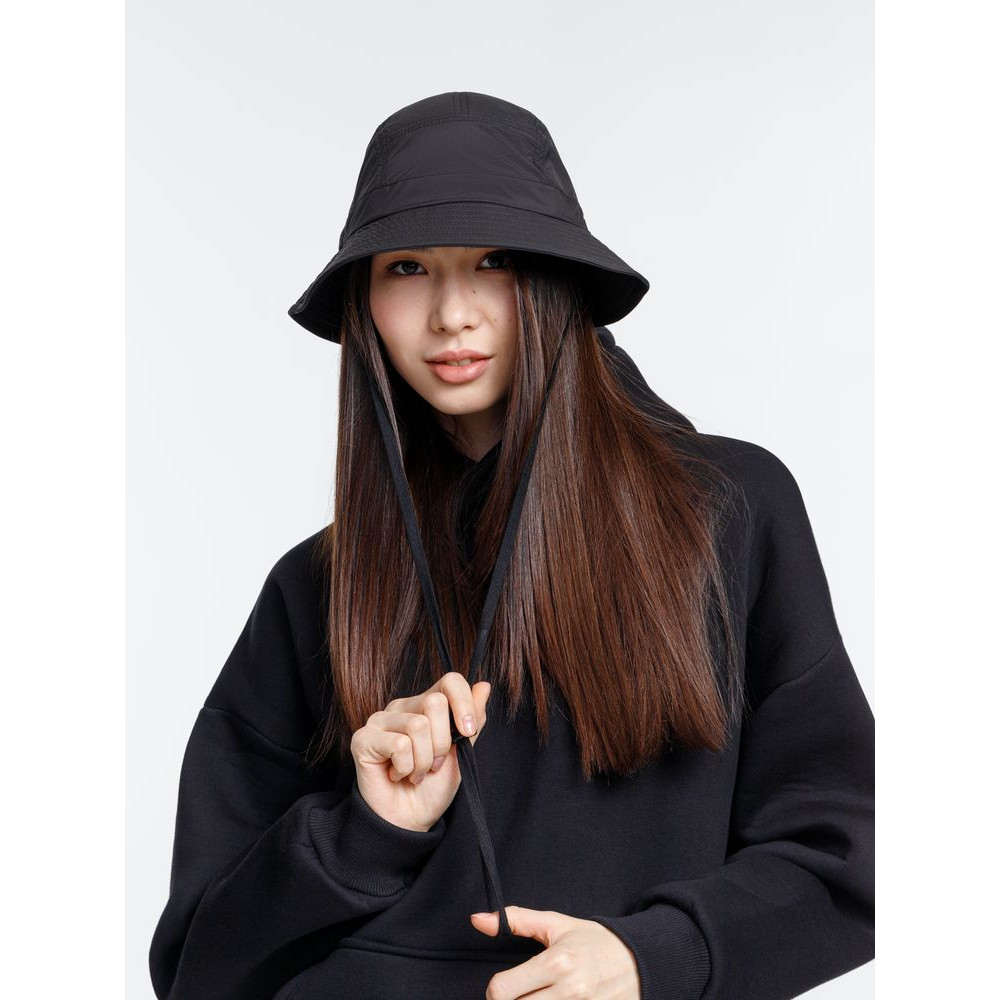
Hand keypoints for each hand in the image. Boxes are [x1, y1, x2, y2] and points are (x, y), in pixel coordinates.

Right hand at [350, 671, 490, 832]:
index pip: (450, 681)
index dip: (464, 704)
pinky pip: (398, 745)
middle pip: (435, 702)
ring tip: (414, 772)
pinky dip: (405, 767)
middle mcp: (403, 707)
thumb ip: (473, 719)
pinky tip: (396, 774)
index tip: (468, 732)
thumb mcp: (461, 752)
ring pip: (417, 726)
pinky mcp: (363, 738)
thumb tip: (484, 685)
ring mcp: (380, 720)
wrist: (410, 820)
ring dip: (423, 761)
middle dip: (442, 742)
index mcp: (426, 704)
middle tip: (433, 764)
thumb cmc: (433, 786)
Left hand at [471, 905, 640, 998]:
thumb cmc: (595, 942)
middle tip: (523, 992)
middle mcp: (569, 991)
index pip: (503, 990)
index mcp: (557, 963)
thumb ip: (516, 921)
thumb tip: (478, 919)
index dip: (495, 990)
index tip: (504, 985)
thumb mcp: (556, 925)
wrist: (640, 961)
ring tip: (539, 997)